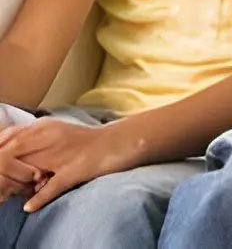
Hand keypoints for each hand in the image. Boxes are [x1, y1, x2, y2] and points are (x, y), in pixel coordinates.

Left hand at [0, 118, 133, 211]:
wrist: (120, 141)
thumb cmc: (86, 140)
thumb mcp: (54, 132)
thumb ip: (31, 139)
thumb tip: (6, 147)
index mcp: (44, 126)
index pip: (7, 139)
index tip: (0, 167)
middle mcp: (51, 136)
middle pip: (11, 155)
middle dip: (2, 171)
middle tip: (3, 183)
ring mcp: (63, 154)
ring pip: (26, 171)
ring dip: (15, 185)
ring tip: (9, 195)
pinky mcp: (75, 170)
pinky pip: (52, 186)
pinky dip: (38, 198)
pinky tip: (29, 205)